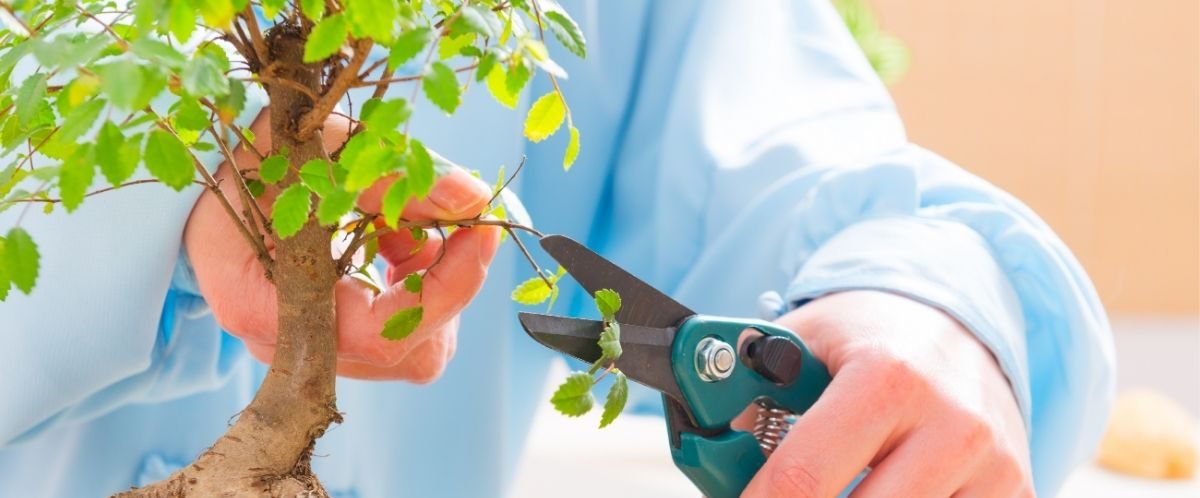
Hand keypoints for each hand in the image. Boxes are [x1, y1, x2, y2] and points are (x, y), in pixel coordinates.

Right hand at [183, 111, 500, 381]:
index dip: (442, 289)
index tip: (480, 233)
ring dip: (432, 279)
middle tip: (460, 220)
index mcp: (261, 305)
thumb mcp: (323, 146)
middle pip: (406, 352)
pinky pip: (399, 328)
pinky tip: (396, 235)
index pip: (379, 334)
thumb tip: (476, 200)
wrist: (214, 170)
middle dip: (446, 285)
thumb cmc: (257, 154)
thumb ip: (396, 173)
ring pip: (413, 346)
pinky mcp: (332, 332)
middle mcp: (285, 343)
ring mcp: (309, 343)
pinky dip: (416, 279)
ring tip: (410, 221)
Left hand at [737, 291, 1032, 497]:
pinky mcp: (1017, 492)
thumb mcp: (801, 341)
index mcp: (887, 377)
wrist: (962, 324)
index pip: (805, 476)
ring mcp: (994, 466)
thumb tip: (708, 449)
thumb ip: (749, 390)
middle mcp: (952, 423)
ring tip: (839, 482)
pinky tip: (882, 489)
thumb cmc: (870, 338)